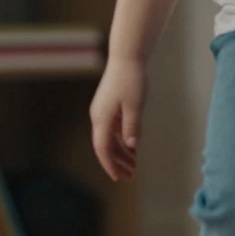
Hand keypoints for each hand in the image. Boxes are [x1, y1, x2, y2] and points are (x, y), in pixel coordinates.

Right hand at [90, 58, 145, 180]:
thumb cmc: (132, 80)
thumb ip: (132, 126)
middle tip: (129, 177)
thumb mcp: (135, 105)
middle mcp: (99, 117)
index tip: (118, 177)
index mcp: (102, 118)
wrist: (126, 58)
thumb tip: (131, 145)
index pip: (103, 148)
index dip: (110, 165)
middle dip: (117, 163)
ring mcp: (102, 112)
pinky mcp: (109, 108)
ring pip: (110, 140)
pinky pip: (113, 131)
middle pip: (105, 147)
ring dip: (121, 154)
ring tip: (134, 166)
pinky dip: (122, 142)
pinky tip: (133, 149)